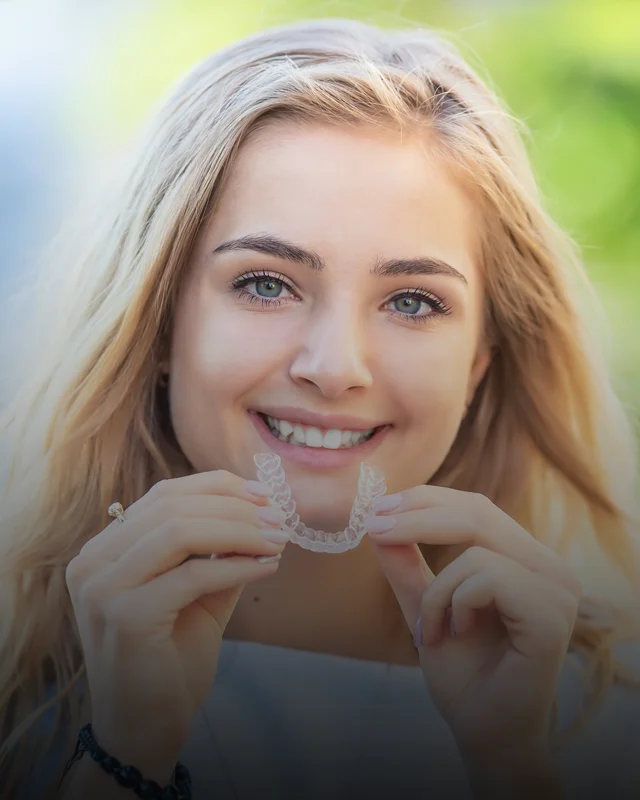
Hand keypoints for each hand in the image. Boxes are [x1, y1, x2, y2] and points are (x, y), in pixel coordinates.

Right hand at [65, 471, 287, 781]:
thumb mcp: (198, 593)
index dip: (218, 487)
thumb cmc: (171, 658)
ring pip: (181, 531)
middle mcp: (93, 561)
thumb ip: (218, 552)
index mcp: (105, 550)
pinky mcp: (125, 615)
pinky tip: (268, 567)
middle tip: (280, 520)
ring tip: (278, 540)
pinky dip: (237, 566)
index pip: (164, 495)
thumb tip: (263, 513)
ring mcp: (103, 587)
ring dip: (240, 531)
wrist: (146, 728)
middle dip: (236, 508)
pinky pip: (193, 574)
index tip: (265, 496)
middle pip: (173, 506)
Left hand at [366, 487, 580, 761]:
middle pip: (478, 513)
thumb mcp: (425, 607)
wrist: (484, 733)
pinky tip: (457, 633)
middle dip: (417, 517)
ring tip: (430, 630)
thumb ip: (407, 566)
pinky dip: (455, 603)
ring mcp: (557, 590)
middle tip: (375, 529)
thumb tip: (379, 520)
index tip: (379, 509)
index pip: (476, 508)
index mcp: (527, 560)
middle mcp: (550, 568)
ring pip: (475, 550)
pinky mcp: (551, 614)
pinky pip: (487, 578)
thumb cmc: (463, 674)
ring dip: (436, 591)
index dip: (426, 501)